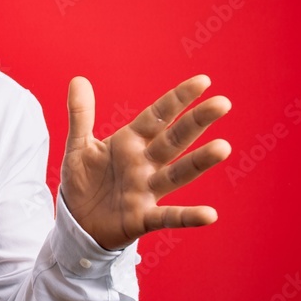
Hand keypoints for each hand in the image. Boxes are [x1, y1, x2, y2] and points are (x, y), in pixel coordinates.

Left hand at [60, 75, 231, 249]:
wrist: (77, 222)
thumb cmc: (84, 181)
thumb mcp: (78, 146)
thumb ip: (81, 115)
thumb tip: (78, 79)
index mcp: (131, 142)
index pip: (157, 116)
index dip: (177, 99)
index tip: (203, 81)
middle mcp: (145, 163)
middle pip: (174, 140)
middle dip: (196, 122)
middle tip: (222, 104)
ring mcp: (147, 190)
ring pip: (177, 174)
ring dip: (199, 162)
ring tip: (223, 148)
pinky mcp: (143, 218)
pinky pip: (169, 217)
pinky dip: (188, 217)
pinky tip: (210, 215)